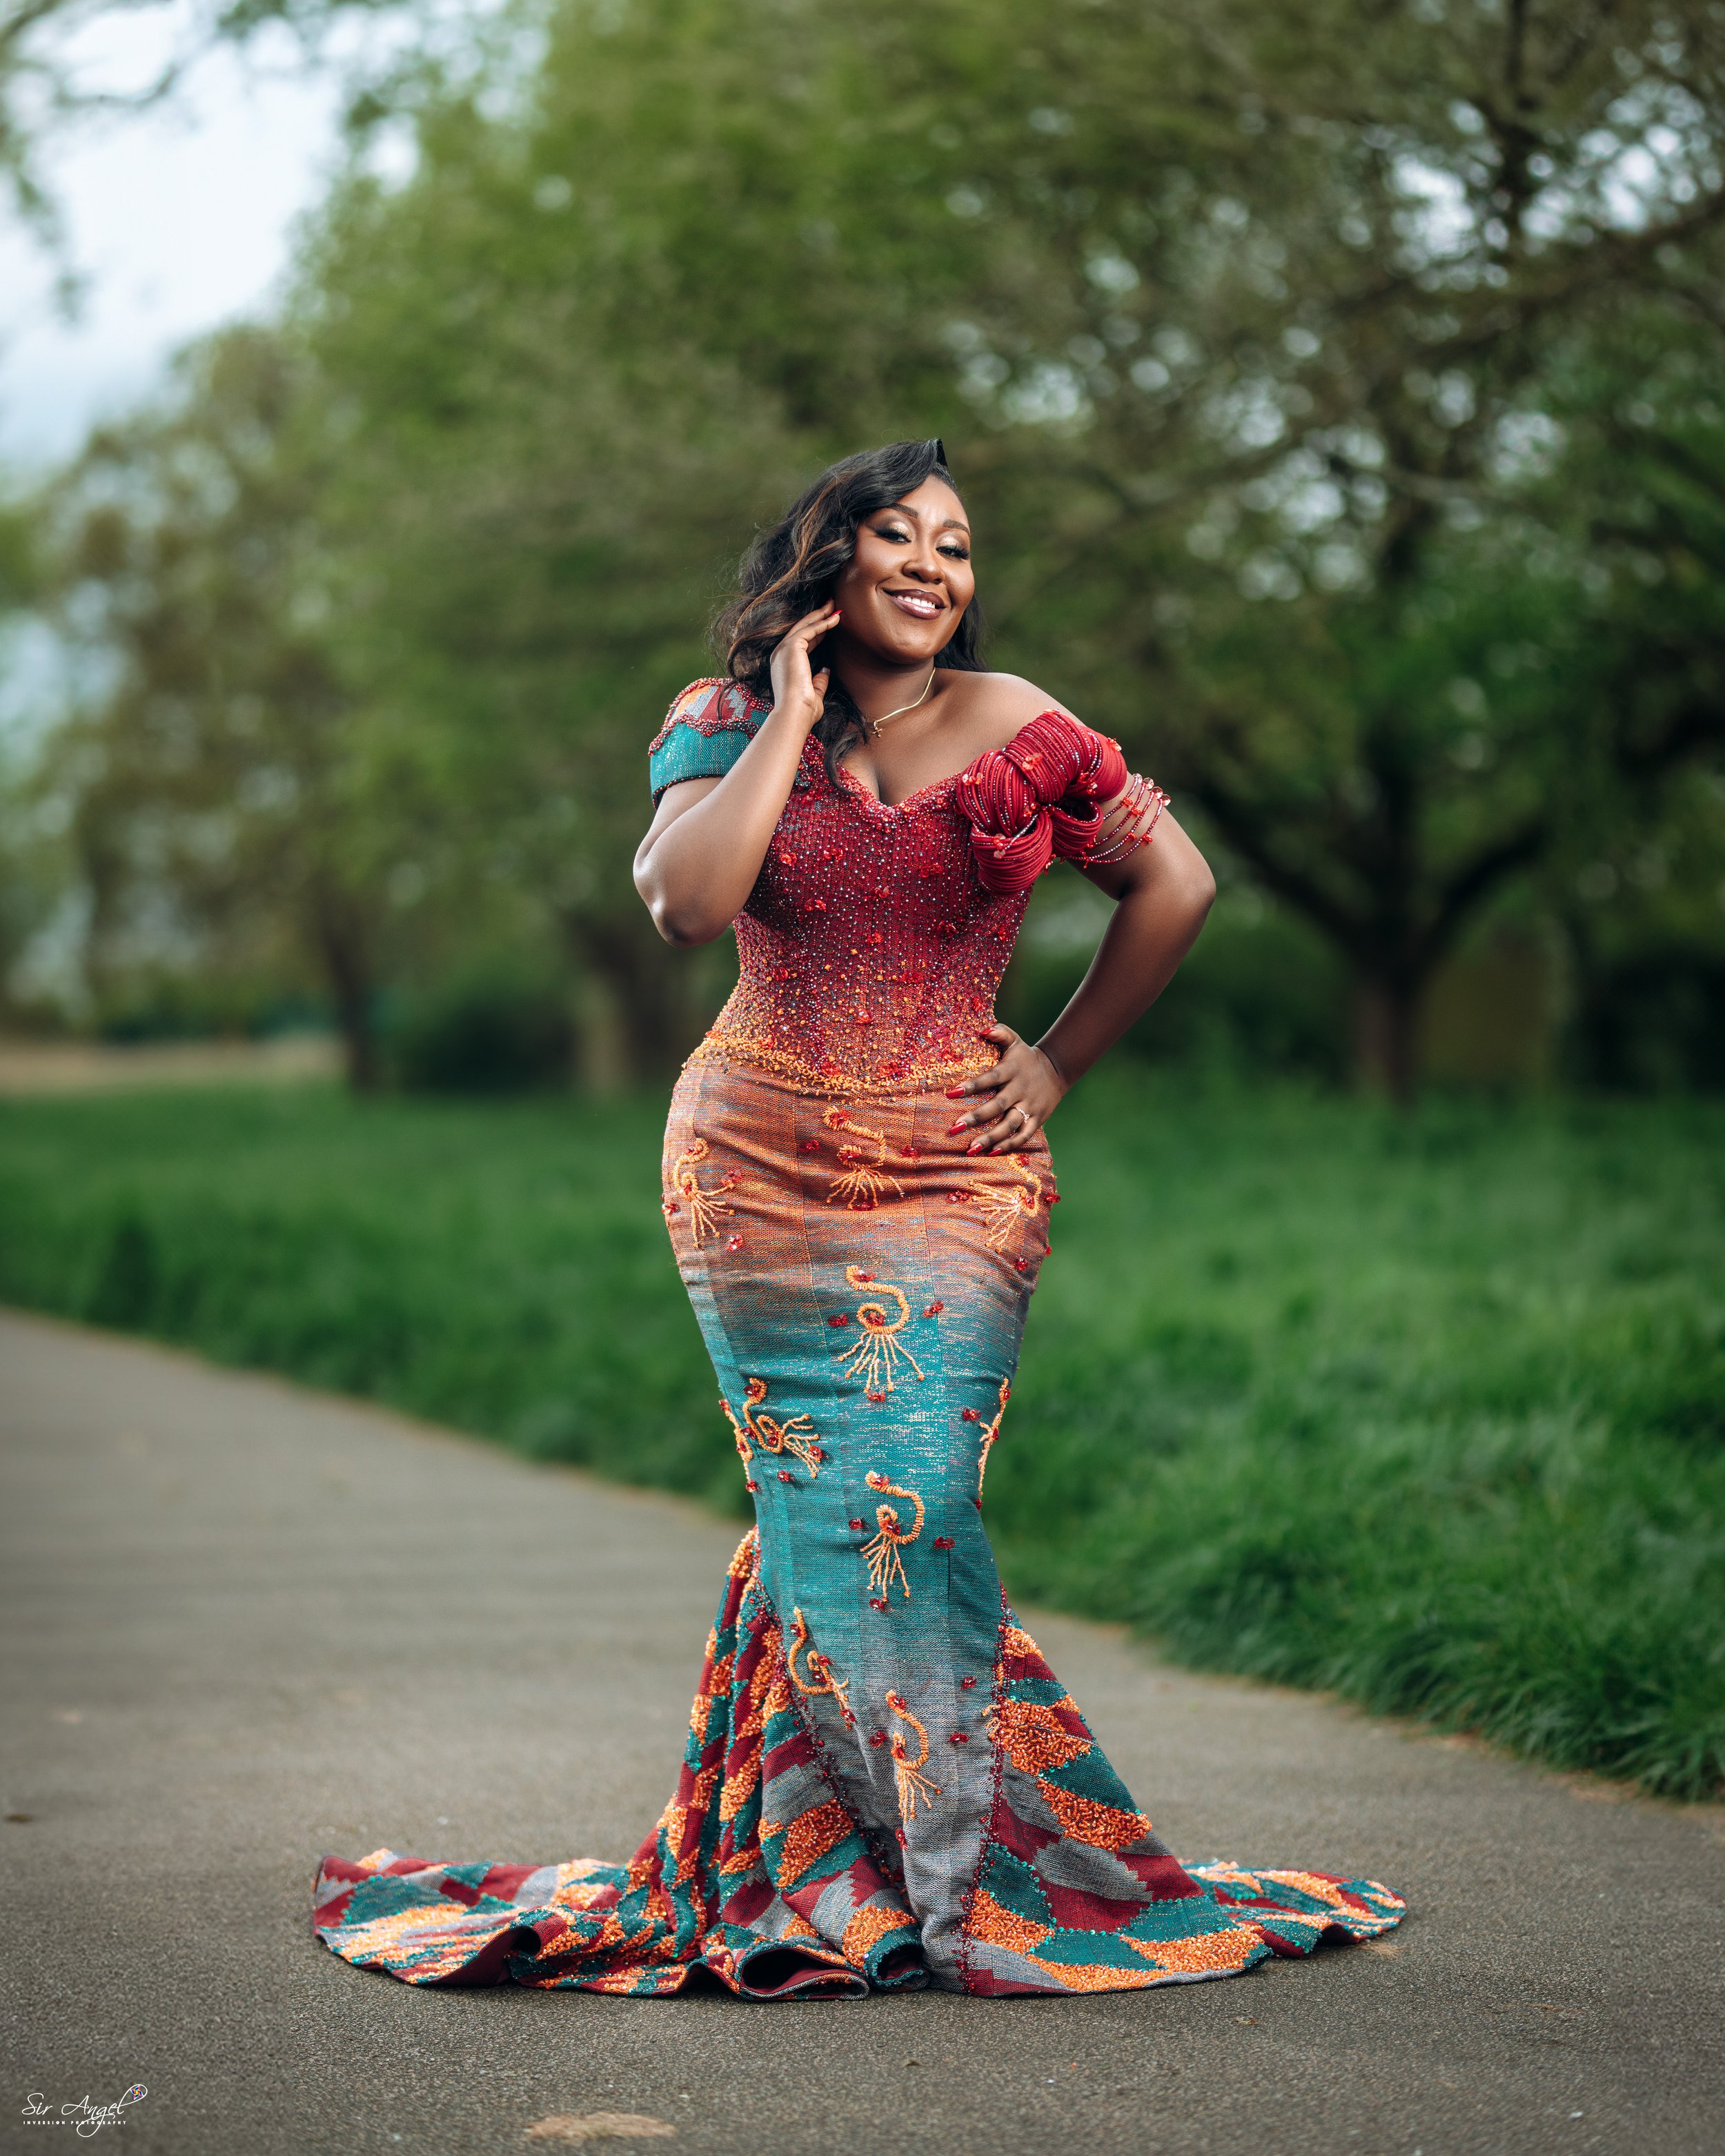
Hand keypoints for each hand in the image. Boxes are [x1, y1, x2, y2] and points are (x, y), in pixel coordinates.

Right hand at [767, 602, 840, 732]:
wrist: (794, 713)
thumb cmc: (803, 710)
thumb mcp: (814, 693)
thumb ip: (819, 681)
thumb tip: (826, 670)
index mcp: (783, 665)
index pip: (801, 642)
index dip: (816, 631)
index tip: (829, 623)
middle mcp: (780, 654)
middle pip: (801, 629)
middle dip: (817, 616)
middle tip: (832, 605)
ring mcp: (783, 649)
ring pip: (804, 625)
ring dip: (820, 614)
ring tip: (835, 605)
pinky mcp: (790, 647)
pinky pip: (809, 630)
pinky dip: (822, 623)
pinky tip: (835, 618)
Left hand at [946, 1025, 1067, 1153]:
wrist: (1057, 1070)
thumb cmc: (1025, 1057)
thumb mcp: (1015, 1041)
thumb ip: (1000, 1033)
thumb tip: (984, 1029)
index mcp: (1012, 1070)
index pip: (990, 1078)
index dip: (972, 1086)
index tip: (951, 1093)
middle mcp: (1020, 1090)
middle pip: (997, 1106)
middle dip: (976, 1117)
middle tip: (954, 1128)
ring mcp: (1030, 1106)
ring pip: (1010, 1125)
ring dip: (990, 1138)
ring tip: (971, 1149)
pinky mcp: (1037, 1119)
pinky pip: (1023, 1135)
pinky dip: (1009, 1145)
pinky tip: (990, 1153)